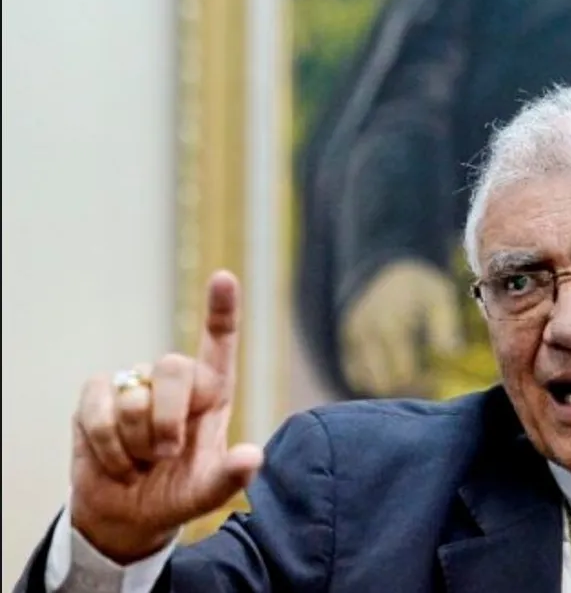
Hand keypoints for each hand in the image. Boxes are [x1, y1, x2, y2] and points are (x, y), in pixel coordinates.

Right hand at [70, 271, 262, 562]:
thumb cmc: (178, 492)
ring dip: (137, 443)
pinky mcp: (95, 397)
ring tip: (141, 461)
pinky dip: (108, 446)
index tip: (224, 277)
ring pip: (134, 399)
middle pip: (173, 368)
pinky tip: (116, 462)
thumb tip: (252, 456)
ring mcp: (133, 385)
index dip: (222, 309)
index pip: (219, 343)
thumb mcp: (209, 491)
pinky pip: (99, 408)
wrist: (129, 515)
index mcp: (212, 392)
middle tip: (166, 454)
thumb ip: (232, 476)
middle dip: (168, 419)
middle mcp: (174, 382)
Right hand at [340, 259, 464, 395]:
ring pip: (364, 382)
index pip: (405, 374)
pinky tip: (389, 372)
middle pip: (383, 383)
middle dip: (404, 389)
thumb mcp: (440, 296)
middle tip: (423, 383)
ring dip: (386, 386)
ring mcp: (352, 338)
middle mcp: (368, 334)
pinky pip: (352, 373)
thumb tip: (453, 354)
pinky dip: (369, 379)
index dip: (422, 384)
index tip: (436, 380)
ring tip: (407, 377)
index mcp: (393, 326)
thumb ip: (446, 324)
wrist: (385, 266)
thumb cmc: (419, 285)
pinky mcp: (344, 340)